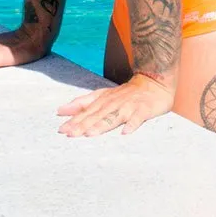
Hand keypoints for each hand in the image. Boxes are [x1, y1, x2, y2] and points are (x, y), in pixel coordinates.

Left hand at [57, 73, 173, 136]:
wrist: (154, 82)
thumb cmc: (126, 93)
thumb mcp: (102, 95)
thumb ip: (82, 103)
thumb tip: (60, 110)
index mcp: (103, 100)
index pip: (87, 111)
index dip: (74, 120)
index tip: (62, 129)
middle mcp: (114, 103)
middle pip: (97, 115)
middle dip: (83, 124)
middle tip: (70, 134)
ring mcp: (129, 106)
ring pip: (114, 116)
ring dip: (102, 124)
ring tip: (91, 134)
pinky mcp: (144, 109)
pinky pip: (138, 118)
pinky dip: (132, 124)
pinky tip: (125, 132)